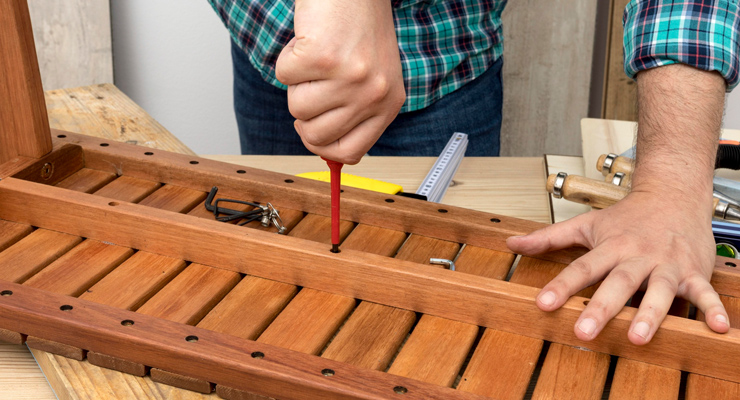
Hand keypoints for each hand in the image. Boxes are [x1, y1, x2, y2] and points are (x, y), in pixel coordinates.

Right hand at [275, 0, 404, 163]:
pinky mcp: (323, 57)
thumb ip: (352, 115)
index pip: (350, 153)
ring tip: (317, 56)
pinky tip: (309, 40)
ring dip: (297, 81)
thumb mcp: (370, 78)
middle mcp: (373, 94)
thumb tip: (323, 150)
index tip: (312, 128)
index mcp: (388, 104)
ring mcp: (350, 77)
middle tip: (315, 82)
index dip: (322, 145)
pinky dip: (288, 56)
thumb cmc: (359, 26)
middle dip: (304, 110)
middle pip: (315, 135)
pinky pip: (284, 75)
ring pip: (296, 107)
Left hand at [507, 188, 728, 344]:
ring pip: (658, 290)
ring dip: (650, 314)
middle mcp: (637, 256)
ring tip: (639, 336)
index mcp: (610, 246)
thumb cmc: (627, 215)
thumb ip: (548, 238)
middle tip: (583, 331)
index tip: (543, 303)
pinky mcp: (693, 271)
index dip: (561, 286)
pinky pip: (704, 292)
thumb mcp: (586, 224)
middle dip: (601, 308)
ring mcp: (666, 264)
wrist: (674, 192)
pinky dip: (712, 308)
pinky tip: (718, 327)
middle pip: (617, 283)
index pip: (581, 268)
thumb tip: (511, 243)